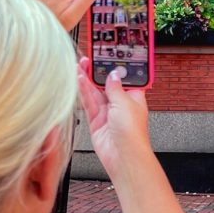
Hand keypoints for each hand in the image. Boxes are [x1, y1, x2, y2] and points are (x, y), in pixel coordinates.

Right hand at [78, 58, 151, 177]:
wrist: (123, 155)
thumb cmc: (132, 133)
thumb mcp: (125, 102)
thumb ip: (114, 87)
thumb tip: (112, 74)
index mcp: (134, 96)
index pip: (123, 77)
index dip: (115, 67)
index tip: (107, 56)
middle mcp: (120, 103)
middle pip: (106, 83)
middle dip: (98, 72)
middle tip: (88, 59)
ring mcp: (107, 112)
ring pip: (95, 91)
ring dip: (88, 79)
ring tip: (80, 65)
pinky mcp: (96, 120)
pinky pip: (89, 102)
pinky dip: (83, 91)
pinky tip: (79, 79)